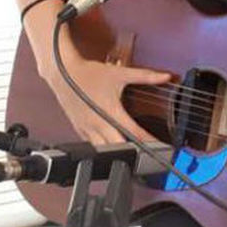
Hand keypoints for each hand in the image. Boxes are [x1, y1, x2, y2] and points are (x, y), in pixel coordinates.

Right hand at [43, 58, 170, 146]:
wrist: (61, 72)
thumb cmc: (89, 73)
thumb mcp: (120, 73)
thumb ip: (145, 76)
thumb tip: (165, 76)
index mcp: (110, 113)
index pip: (135, 134)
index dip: (150, 142)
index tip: (162, 146)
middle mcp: (98, 125)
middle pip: (119, 149)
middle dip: (134, 153)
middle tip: (149, 153)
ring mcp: (87, 130)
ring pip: (104, 151)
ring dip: (118, 153)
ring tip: (132, 154)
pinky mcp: (79, 130)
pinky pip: (93, 145)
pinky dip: (103, 148)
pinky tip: (111, 146)